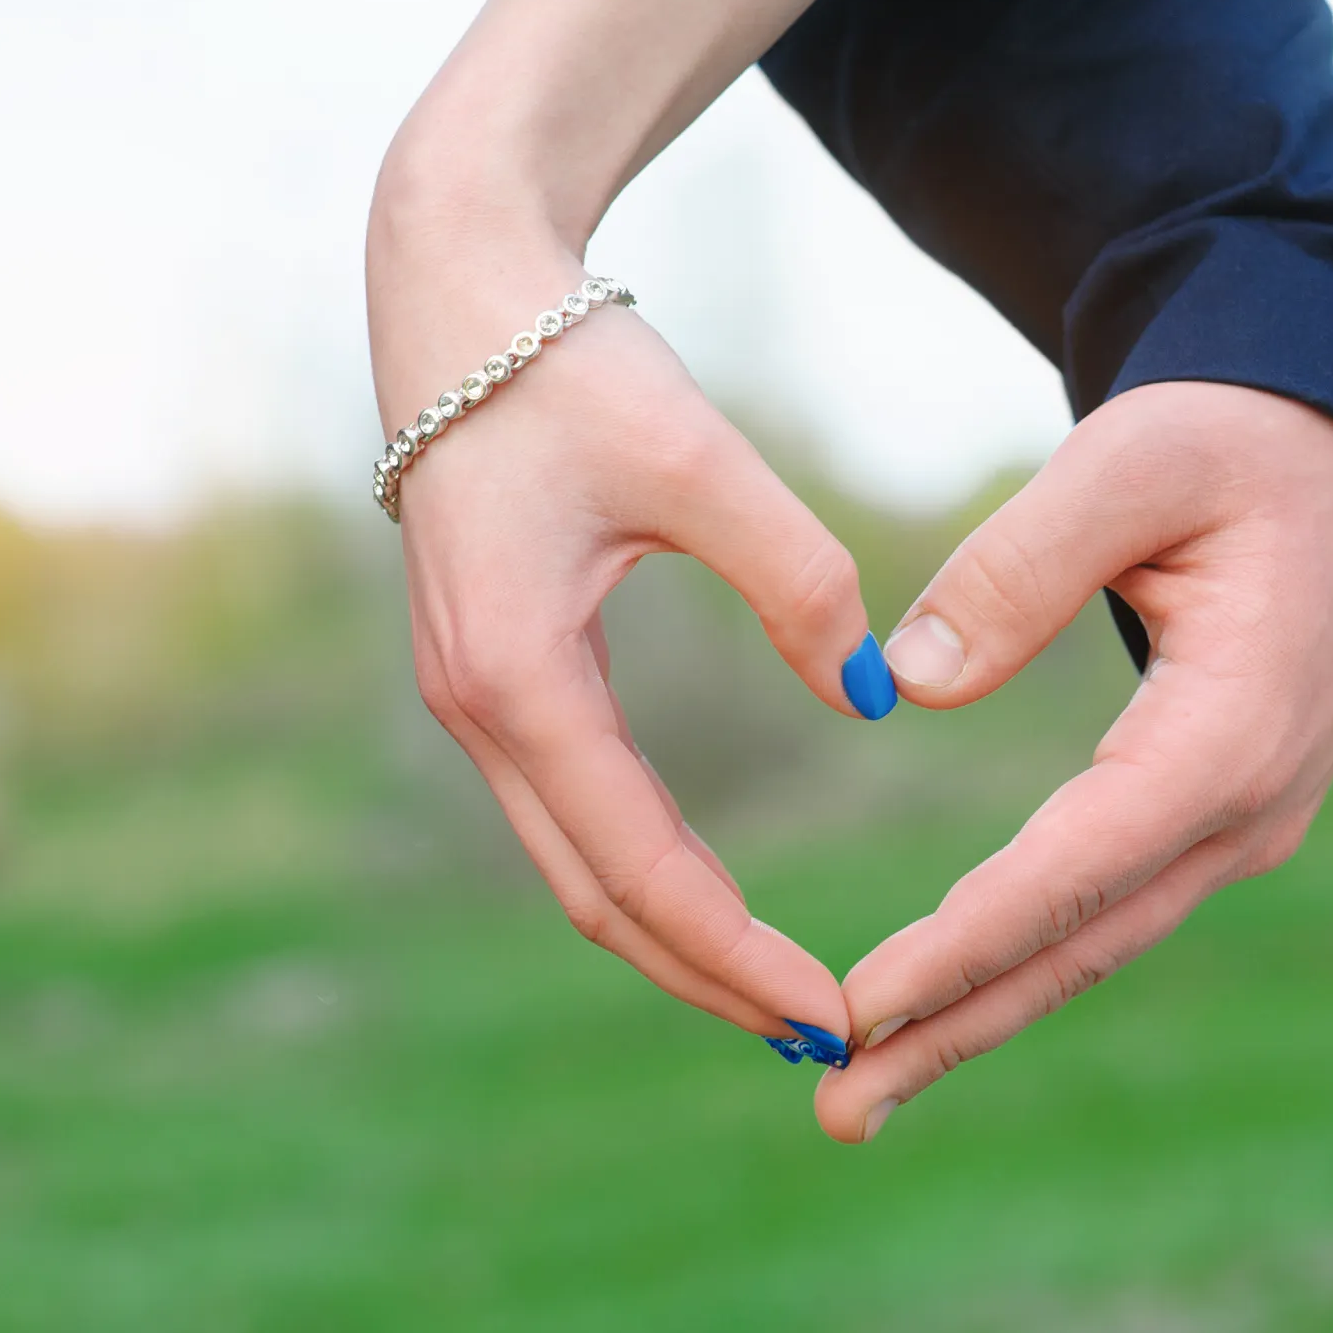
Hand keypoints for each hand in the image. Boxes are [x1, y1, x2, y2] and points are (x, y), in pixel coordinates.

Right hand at [369, 227, 882, 1050]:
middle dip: (707, 977)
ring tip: (774, 997)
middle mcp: (481, 711)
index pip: (639, 865)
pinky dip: (643, 875)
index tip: (831, 1007)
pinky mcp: (498, 674)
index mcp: (520, 676)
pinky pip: (572, 812)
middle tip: (819, 1036)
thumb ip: (799, 581)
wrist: (459, 296)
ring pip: (577, 866)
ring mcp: (478, 699)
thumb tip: (873, 698)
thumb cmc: (572, 367)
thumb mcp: (700, 463)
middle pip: (599, 897)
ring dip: (672, 940)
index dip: (736, 951)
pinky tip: (708, 898)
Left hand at [813, 382, 1332, 1141]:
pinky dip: (1023, 964)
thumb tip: (906, 682)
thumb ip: (1022, 565)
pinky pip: (1109, 910)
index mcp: (1233, 731)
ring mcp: (1244, 824)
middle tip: (836, 1108)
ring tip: (864, 1091)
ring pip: (1094, 945)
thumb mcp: (1135, 461)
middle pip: (1081, 946)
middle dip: (954, 1028)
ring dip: (979, 1018)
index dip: (967, 942)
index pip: (1078, 867)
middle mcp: (1250, 807)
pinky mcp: (1219, 816)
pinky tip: (947, 1005)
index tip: (860, 1001)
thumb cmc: (1243, 443)